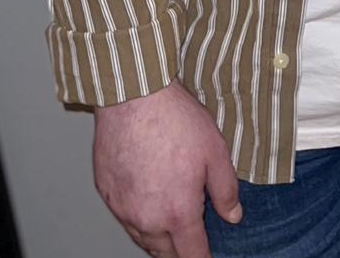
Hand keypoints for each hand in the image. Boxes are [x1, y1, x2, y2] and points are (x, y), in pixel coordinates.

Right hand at [92, 80, 241, 257]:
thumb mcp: (215, 152)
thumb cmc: (175, 120)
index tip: (208, 257)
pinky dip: (138, 217)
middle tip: (191, 238)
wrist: (134, 97)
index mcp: (177, 213)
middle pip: (164, 253)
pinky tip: (148, 200)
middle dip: (180, 250)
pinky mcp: (106, 194)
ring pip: (142, 238)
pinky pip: (124, 217)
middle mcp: (147, 219)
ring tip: (171, 222)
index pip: (192, 255)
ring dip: (158, 237)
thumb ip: (226, 191)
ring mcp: (122, 209)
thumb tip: (233, 216)